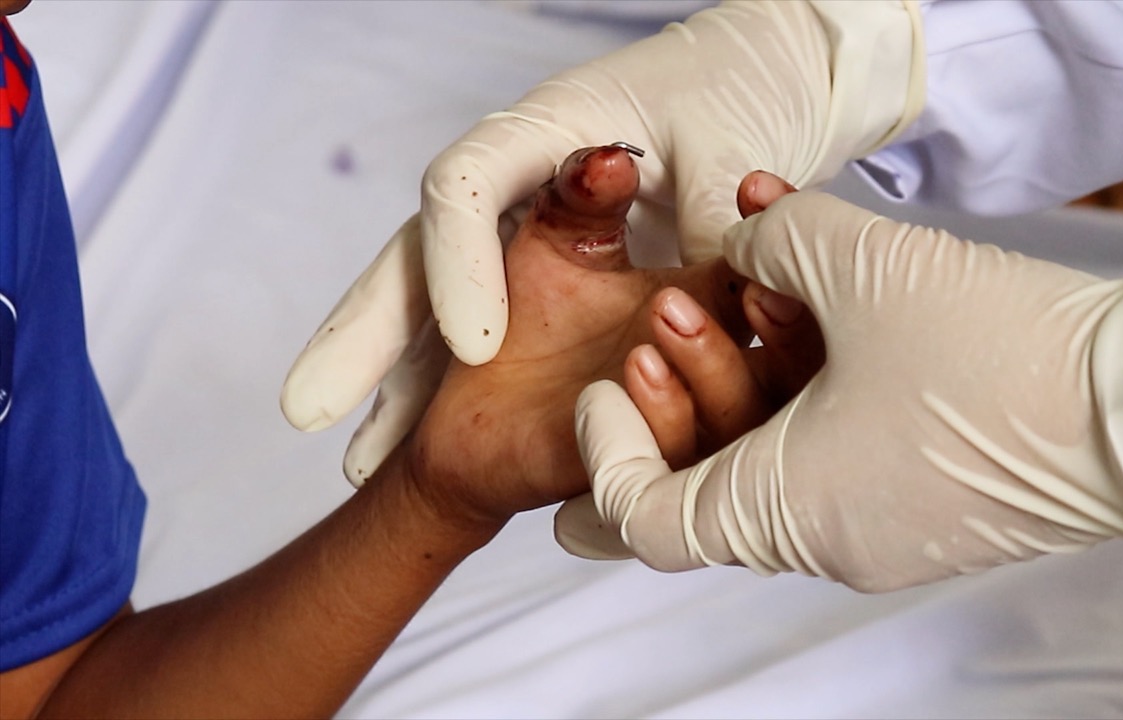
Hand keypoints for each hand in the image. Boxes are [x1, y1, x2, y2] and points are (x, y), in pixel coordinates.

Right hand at [279, 0, 925, 482]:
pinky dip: (434, 386)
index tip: (475, 349)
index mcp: (543, 130)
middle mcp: (507, 182)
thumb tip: (711, 275)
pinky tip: (404, 446)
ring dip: (386, 380)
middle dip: (363, 335)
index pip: (464, 187)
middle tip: (308, 410)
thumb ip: (709, 208)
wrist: (739, 85)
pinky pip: (466, 329)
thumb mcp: (729, 144)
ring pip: (425, 302)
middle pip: (414, 252)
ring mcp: (508, 231)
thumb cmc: (730, 97)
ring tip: (356, 464)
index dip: (460, 266)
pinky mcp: (528, 272)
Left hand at [569, 189, 1122, 590]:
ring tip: (755, 277)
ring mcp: (889, 529)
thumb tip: (755, 236)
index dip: (607, 453)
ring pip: (785, 450)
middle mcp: (829, 540)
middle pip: (713, 476)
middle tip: (672, 310)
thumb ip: (776, 239)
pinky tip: (835, 298)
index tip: (608, 382)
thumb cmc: (999, 355)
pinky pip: (847, 447)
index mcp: (786, 513)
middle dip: (687, 380)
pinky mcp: (938, 502)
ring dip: (758, 367)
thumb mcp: (862, 265)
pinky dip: (820, 381)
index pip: (645, 519)